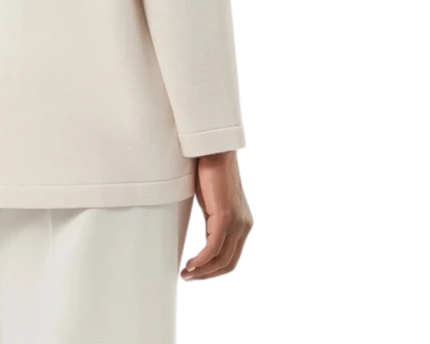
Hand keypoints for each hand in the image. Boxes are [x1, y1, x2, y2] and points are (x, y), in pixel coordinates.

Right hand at [180, 150, 251, 282]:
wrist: (212, 151)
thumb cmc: (207, 174)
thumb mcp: (209, 205)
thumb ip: (208, 221)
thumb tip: (195, 239)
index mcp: (242, 224)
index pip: (231, 257)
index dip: (213, 270)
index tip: (195, 272)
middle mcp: (244, 226)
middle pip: (228, 263)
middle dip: (207, 274)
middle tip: (187, 277)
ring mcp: (237, 223)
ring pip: (222, 259)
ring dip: (202, 270)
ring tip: (185, 273)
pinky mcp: (226, 217)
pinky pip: (214, 248)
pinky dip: (201, 260)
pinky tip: (190, 264)